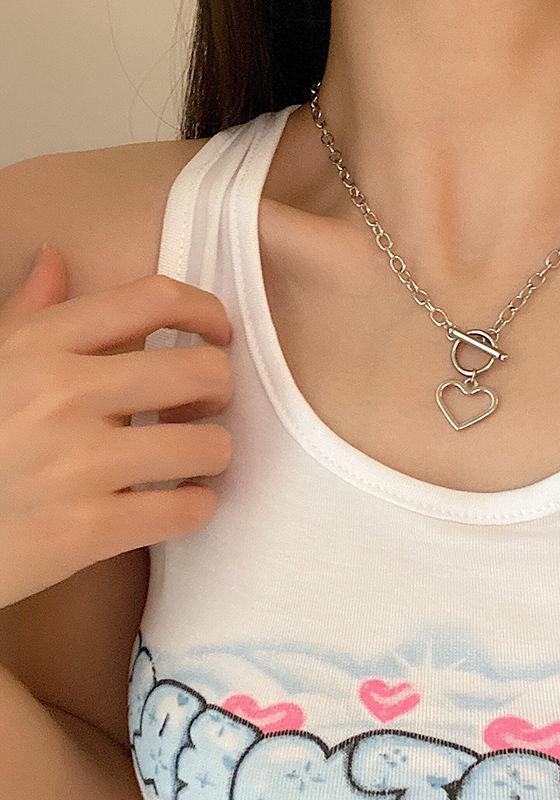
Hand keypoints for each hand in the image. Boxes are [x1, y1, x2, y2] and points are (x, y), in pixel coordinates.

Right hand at [0, 246, 234, 607]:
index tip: (218, 333)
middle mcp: (63, 393)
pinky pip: (189, 509)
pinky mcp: (87, 530)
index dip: (208, 311)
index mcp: (41, 345)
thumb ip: (28, 313)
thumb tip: (56, 259)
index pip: (155, 298)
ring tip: (186, 461)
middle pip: (202, 371)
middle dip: (218, 391)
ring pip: (210, 445)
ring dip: (211, 453)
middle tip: (200, 408)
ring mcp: (76, 463)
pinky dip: (196, 507)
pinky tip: (175, 502)